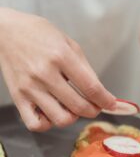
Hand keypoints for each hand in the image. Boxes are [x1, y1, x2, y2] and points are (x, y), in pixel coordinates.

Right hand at [0, 8, 115, 130]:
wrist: (6, 31)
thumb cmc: (40, 34)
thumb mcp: (69, 44)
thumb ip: (86, 69)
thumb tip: (100, 92)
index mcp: (61, 56)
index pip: (91, 87)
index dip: (106, 100)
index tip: (112, 104)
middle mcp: (45, 74)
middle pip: (79, 106)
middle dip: (94, 110)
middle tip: (96, 106)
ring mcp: (30, 88)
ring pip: (60, 119)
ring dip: (74, 117)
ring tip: (74, 108)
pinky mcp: (18, 98)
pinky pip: (35, 124)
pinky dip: (49, 124)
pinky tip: (53, 113)